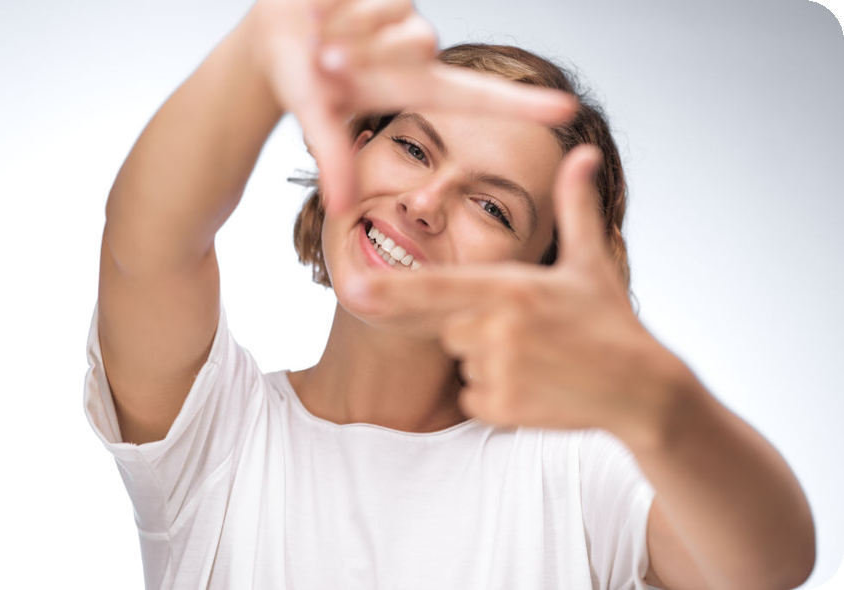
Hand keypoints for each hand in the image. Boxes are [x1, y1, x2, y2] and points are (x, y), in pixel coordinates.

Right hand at [250, 0, 577, 210]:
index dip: (521, 106)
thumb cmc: (302, 80)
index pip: (478, 97)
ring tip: (319, 34)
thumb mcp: (317, 118)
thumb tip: (342, 208)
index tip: (565, 110)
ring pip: (389, 15)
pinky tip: (321, 8)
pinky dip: (335, 3)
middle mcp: (418, 51)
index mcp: (415, 88)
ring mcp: (404, 14)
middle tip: (323, 59)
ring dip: (345, 27)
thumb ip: (334, 157)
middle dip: (360, 54)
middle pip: (414, 46)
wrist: (274, 37)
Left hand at [351, 146, 674, 435]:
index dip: (395, 288)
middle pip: (448, 326)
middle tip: (526, 332)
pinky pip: (472, 396)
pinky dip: (495, 395)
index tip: (355, 288)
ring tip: (537, 359)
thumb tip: (583, 153)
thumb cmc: (611, 322)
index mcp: (512, 287)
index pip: (439, 286)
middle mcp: (498, 328)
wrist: (641, 389)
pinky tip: (535, 387)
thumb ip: (574, 207)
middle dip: (477, 328)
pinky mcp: (502, 408)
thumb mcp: (591, 263)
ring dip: (488, 362)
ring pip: (462, 363)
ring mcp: (499, 371)